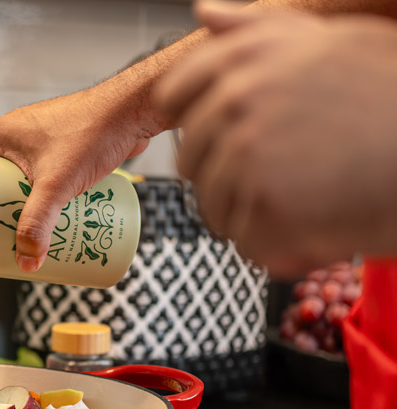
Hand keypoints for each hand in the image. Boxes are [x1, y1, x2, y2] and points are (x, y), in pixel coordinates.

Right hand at [0, 86, 153, 272]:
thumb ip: (38, 223)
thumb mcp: (57, 184)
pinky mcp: (61, 146)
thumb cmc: (92, 133)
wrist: (134, 109)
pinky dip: (33, 194)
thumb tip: (26, 263)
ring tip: (13, 229)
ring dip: (7, 199)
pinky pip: (35, 173)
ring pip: (10, 173)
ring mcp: (38, 138)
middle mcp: (14, 133)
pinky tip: (48, 216)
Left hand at [155, 0, 396, 277]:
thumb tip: (205, 14)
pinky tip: (311, 224)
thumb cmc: (393, 99)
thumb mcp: (333, 40)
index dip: (192, 122)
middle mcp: (237, 99)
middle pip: (190, 159)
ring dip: (251, 213)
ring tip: (303, 199)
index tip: (218, 137)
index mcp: (246, 57)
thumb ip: (258, 29)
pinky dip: (275, 245)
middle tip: (282, 175)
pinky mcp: (265, 202)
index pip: (174, 95)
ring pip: (212, 204)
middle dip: (227, 174)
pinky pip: (244, 239)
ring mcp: (248, 152)